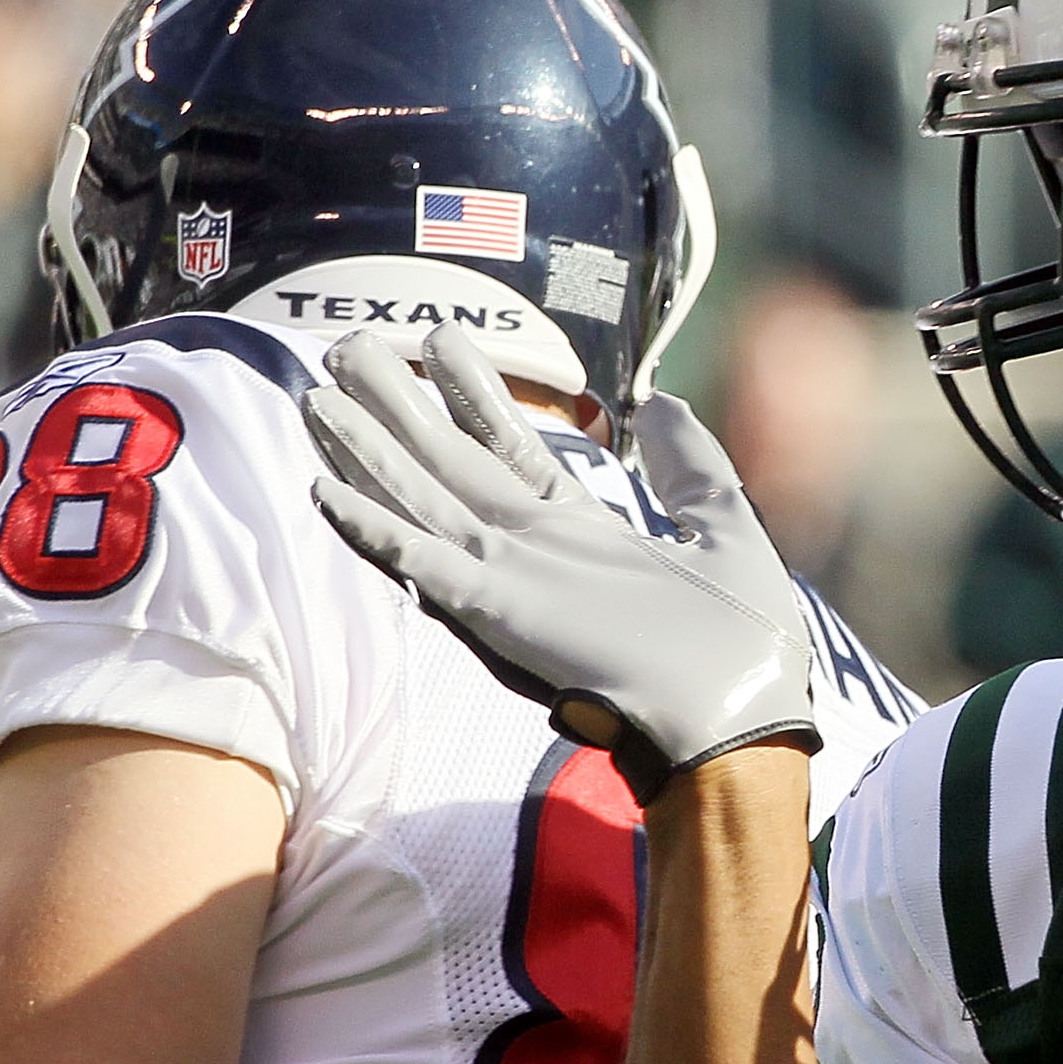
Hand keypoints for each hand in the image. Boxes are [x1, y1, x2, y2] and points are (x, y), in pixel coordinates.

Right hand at [304, 326, 815, 803]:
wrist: (739, 725)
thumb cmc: (742, 648)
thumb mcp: (727, 532)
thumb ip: (692, 465)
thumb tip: (658, 401)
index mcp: (584, 534)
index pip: (514, 449)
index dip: (478, 394)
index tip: (444, 338)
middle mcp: (536, 550)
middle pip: (454, 461)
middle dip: (402, 404)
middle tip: (349, 344)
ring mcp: (512, 580)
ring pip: (426, 498)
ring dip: (370, 451)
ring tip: (319, 394)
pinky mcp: (500, 614)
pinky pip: (425, 564)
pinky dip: (377, 530)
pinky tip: (326, 492)